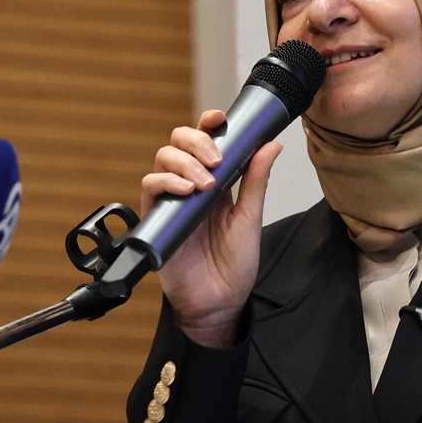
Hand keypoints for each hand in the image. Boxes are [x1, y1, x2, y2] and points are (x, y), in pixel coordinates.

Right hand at [141, 109, 281, 347]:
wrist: (218, 303)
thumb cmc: (234, 265)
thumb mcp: (250, 218)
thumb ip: (255, 181)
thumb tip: (271, 144)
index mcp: (216, 181)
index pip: (206, 141)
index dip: (208, 124)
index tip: (220, 118)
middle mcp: (191, 185)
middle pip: (179, 142)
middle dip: (196, 141)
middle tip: (216, 158)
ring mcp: (171, 200)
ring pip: (163, 158)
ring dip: (184, 162)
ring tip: (205, 183)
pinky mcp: (156, 217)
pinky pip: (150, 186)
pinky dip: (166, 181)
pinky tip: (186, 191)